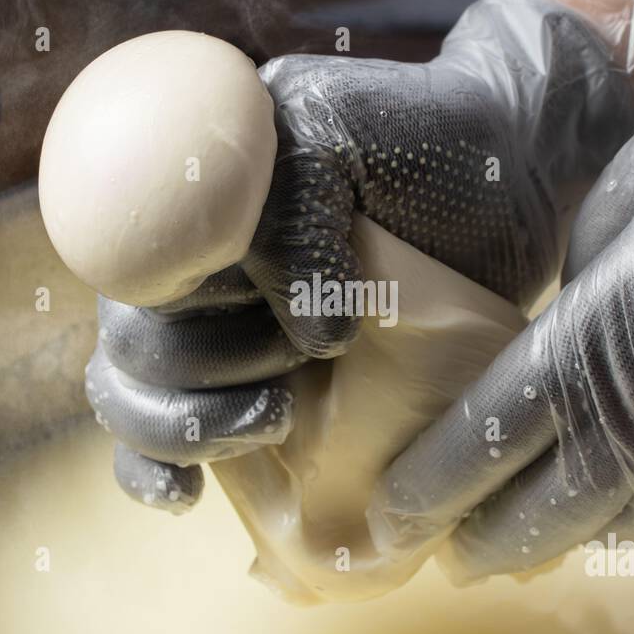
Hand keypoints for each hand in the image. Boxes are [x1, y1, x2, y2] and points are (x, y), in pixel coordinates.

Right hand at [90, 0, 633, 510]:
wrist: (505, 178)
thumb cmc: (430, 142)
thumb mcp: (346, 136)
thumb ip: (290, 206)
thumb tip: (306, 339)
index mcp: (189, 197)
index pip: (129, 272)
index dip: (177, 311)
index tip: (269, 328)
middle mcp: (190, 264)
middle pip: (131, 343)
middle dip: (200, 371)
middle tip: (295, 364)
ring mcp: (217, 329)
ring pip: (133, 395)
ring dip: (184, 427)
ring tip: (275, 423)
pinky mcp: (252, 386)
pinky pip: (165, 440)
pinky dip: (157, 471)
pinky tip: (187, 497)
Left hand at [368, 46, 633, 580]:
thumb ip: (585, 262)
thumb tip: (570, 308)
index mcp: (593, 345)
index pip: (482, 441)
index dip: (426, 488)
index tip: (388, 516)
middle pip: (534, 513)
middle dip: (477, 539)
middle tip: (440, 553)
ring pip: (605, 527)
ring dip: (549, 540)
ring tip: (509, 545)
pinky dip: (629, 521)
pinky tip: (611, 514)